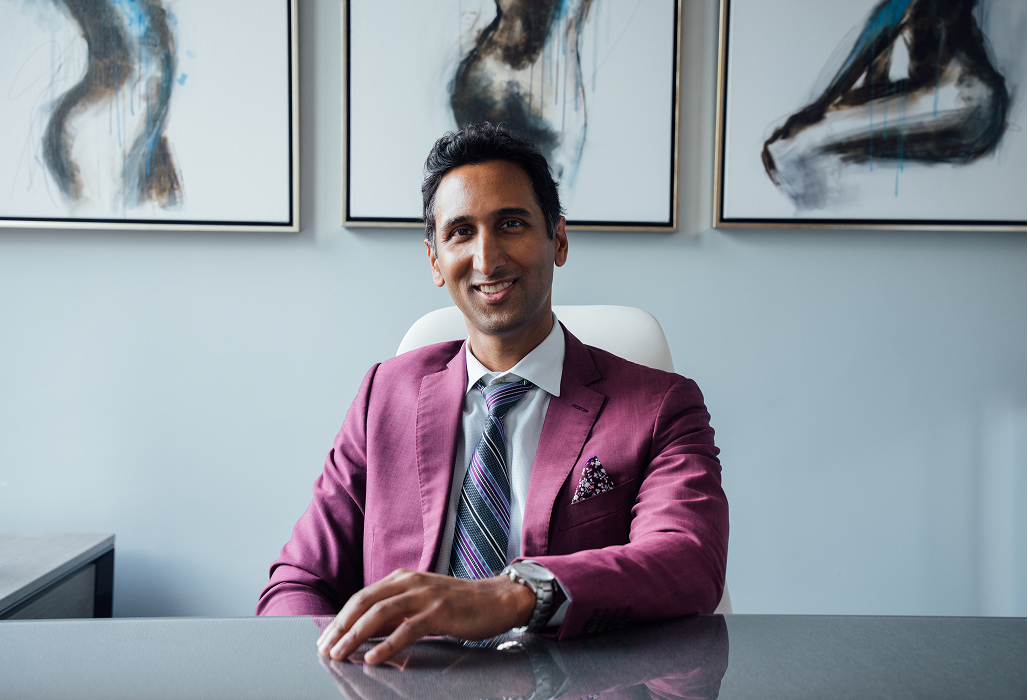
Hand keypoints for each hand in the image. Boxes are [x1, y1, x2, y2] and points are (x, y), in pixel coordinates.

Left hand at [316, 569, 535, 664]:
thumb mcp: (421, 602)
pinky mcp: (440, 612)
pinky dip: (387, 644)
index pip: (362, 597)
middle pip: (365, 602)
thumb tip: (364, 632)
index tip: (325, 640)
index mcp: (403, 578)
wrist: (497, 599)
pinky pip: (407, 629)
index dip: (340, 618)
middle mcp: (410, 582)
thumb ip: (395, 613)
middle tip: (325, 649)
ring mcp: (425, 596)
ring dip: (355, 635)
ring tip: (340, 654)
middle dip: (340, 627)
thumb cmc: (459, 603)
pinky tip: (373, 658)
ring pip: (380, 614)